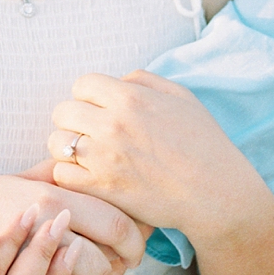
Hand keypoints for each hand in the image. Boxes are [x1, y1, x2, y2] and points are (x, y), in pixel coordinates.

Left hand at [47, 70, 266, 244]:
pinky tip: (89, 177)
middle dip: (75, 120)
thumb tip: (117, 81)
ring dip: (69, 148)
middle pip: (63, 111)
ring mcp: (104, 158)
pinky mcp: (102, 189)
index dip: (89, 96)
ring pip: (57, 142)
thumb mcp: (180, 97)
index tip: (100, 109)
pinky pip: (61, 174)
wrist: (216, 193)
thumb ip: (143, 80)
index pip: (82, 84)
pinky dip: (70, 175)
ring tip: (88, 156)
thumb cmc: (203, 143)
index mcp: (130, 97)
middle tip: (91, 133)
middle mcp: (112, 124)